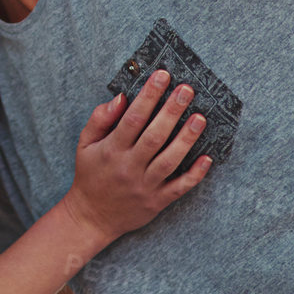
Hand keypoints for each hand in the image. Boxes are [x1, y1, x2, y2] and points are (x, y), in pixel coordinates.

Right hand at [62, 70, 211, 243]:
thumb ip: (100, 119)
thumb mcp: (85, 144)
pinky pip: (179, 187)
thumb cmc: (90, 174)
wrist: (92, 217)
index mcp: (112, 150)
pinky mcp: (157, 201)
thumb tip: (121, 97)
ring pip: (170, 160)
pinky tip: (208, 158)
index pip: (133, 118)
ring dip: (187, 139)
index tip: (162, 76)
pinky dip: (195, 174)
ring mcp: (145, 185)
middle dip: (172, 111)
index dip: (148, 95)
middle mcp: (129, 166)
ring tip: (201, 118)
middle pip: (154, 136)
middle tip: (187, 90)